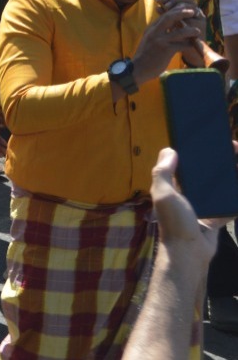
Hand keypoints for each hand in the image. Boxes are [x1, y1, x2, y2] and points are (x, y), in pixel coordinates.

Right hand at [132, 0, 206, 84]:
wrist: (138, 68)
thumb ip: (158, 31)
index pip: (164, 15)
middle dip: (182, 13)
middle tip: (192, 11)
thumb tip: (169, 25)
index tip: (184, 8)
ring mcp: (160, 41)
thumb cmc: (145, 54)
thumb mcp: (149, 39)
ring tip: (197, 31)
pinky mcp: (165, 50)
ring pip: (179, 31)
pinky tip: (192, 45)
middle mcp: (155, 32)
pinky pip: (181, 45)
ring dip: (190, 30)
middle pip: (169, 17)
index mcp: (151, 29)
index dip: (175, 10)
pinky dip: (188, 44)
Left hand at [150, 146, 234, 262]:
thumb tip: (170, 149)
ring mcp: (204, 205)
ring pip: (219, 186)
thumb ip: (163, 172)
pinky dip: (235, 195)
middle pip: (205, 172)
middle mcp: (188, 193)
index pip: (185, 163)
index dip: (196, 151)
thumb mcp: (164, 194)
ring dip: (230, 175)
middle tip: (234, 149)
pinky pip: (229, 204)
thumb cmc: (175, 221)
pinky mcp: (216, 217)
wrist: (190, 252)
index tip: (211, 140)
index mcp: (174, 185)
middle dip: (218, 161)